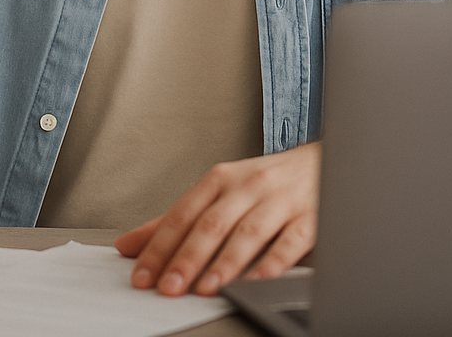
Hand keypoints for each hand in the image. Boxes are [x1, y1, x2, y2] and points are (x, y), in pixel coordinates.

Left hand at [115, 141, 319, 296]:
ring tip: (206, 288)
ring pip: (247, 233)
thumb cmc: (265, 182)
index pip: (182, 214)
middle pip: (210, 224)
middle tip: (168, 287)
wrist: (323, 162)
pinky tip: (256, 282)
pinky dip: (272, 264)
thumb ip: (175, 220)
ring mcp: (279, 201)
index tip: (142, 275)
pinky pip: (289, 243)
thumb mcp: (219, 192)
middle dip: (187, 258)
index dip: (159, 245)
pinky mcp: (310, 218)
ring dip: (224, 263)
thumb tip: (129, 244)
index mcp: (219, 179)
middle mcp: (246, 186)